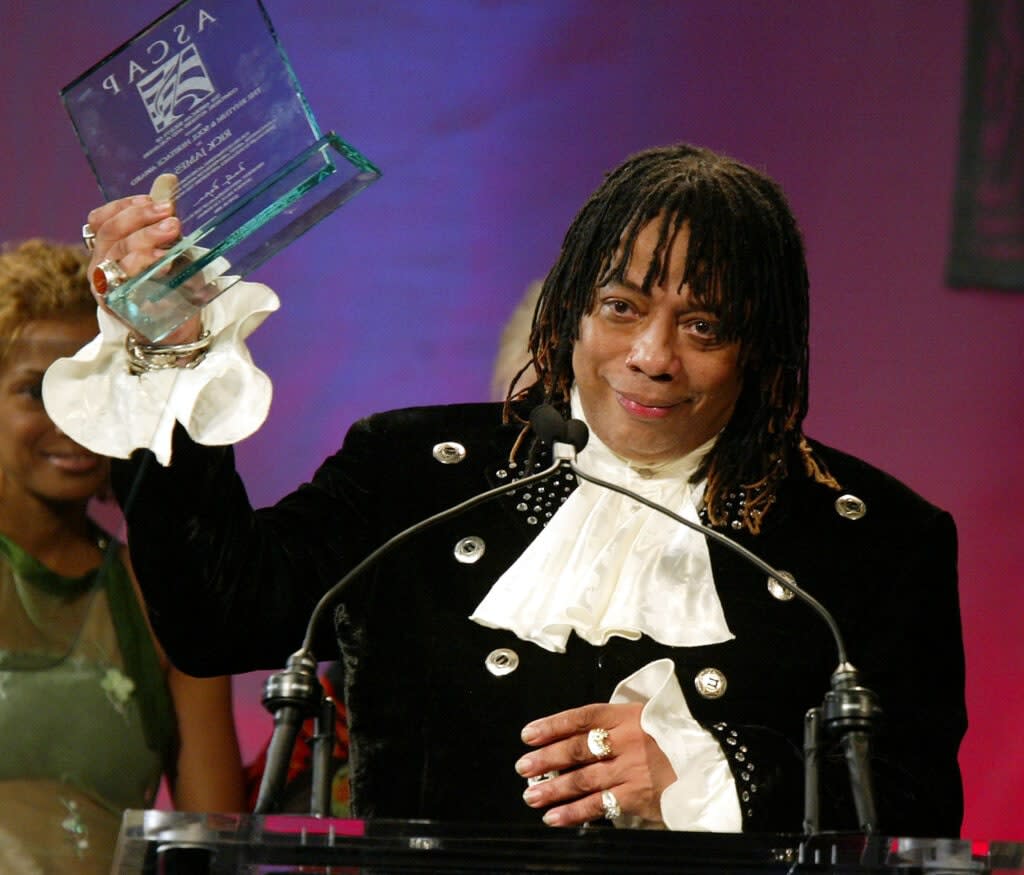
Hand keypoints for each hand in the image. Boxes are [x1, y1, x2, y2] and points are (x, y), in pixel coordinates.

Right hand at [85, 174, 199, 344]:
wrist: (179, 331)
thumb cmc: (174, 286)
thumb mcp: (172, 248)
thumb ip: (165, 221)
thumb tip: (170, 181)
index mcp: (107, 250)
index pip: (101, 220)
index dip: (124, 207)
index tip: (152, 200)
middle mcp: (100, 267)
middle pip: (110, 234)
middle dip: (140, 219)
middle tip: (169, 213)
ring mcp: (106, 288)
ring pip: (117, 255)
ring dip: (146, 239)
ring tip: (172, 231)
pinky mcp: (120, 307)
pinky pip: (127, 282)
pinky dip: (147, 267)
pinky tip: (167, 261)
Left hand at [516, 702, 676, 825]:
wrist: (708, 764)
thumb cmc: (671, 739)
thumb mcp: (645, 716)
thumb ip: (613, 721)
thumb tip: (571, 731)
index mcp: (628, 715)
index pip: (582, 716)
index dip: (552, 725)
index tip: (529, 734)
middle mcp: (627, 740)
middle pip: (578, 748)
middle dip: (546, 758)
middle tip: (523, 768)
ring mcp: (632, 769)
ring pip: (583, 779)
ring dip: (553, 788)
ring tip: (531, 795)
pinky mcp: (637, 796)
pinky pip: (598, 805)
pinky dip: (574, 812)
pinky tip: (554, 817)